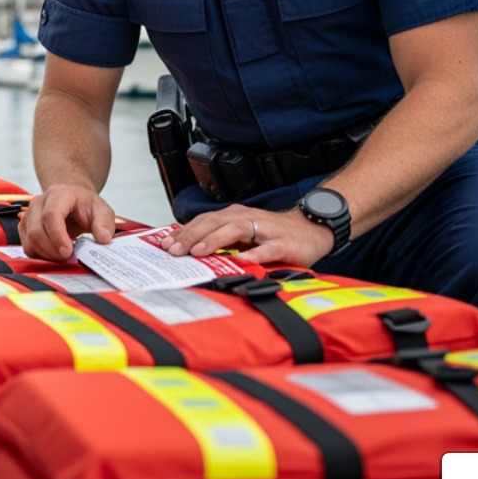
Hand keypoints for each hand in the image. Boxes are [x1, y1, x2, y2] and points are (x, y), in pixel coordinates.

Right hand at [20, 184, 116, 260]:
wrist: (72, 200)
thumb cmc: (85, 206)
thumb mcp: (102, 211)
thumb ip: (105, 224)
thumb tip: (103, 239)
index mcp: (58, 194)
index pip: (51, 215)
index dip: (57, 236)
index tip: (68, 252)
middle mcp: (39, 202)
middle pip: (36, 231)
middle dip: (52, 250)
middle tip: (69, 258)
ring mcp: (29, 214)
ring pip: (29, 240)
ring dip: (46, 255)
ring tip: (64, 256)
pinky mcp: (24, 227)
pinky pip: (27, 246)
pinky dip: (40, 255)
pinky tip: (54, 254)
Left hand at [160, 205, 333, 266]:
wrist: (311, 229)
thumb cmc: (274, 234)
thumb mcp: (243, 235)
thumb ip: (220, 240)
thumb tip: (189, 250)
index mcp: (234, 217)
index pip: (204, 221)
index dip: (184, 232)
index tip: (165, 244)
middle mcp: (247, 219)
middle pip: (214, 223)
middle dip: (192, 236)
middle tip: (174, 250)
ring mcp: (265, 230)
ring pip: (236, 230)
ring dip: (215, 240)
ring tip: (199, 253)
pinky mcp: (283, 244)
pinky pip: (267, 248)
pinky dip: (254, 254)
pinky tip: (243, 261)